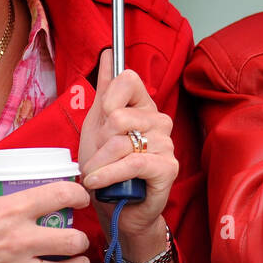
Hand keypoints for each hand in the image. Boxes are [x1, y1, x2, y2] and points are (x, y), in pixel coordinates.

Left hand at [78, 49, 178, 244]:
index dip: (108, 98)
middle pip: (119, 115)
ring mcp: (166, 144)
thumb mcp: (97, 126)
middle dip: (99, 141)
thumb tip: (107, 54)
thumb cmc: (106, 168)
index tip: (102, 118)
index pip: (129, 79)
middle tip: (98, 157)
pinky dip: (108, 174)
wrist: (114, 208)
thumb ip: (105, 91)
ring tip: (95, 175)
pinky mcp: (168, 168)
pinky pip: (133, 163)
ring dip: (99, 163)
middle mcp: (159, 121)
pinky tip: (97, 182)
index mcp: (144, 107)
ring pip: (123, 141)